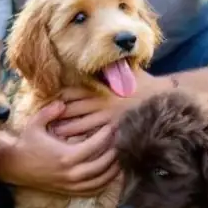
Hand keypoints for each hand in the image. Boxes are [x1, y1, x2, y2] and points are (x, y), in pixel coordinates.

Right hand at [0, 101, 120, 196]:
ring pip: (101, 180)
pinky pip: (93, 190)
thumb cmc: (26, 143)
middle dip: (115, 152)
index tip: (112, 126)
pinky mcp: (69, 191)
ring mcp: (71, 184)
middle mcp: (71, 173)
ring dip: (114, 169)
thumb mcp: (35, 124)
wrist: (14, 166)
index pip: (96, 145)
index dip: (107, 135)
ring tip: (121, 156)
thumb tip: (62, 103)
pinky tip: (110, 174)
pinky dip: (104, 183)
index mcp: (66, 156)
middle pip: (103, 164)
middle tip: (121, 140)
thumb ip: (50, 112)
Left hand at [52, 70, 168, 139]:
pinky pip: (97, 139)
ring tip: (52, 138)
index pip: (73, 93)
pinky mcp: (116, 131)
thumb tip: (104, 58)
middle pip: (73, 112)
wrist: (165, 98)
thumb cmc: (145, 84)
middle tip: (42, 124)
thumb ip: (113, 69)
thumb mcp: (127, 72)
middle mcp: (103, 104)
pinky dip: (84, 143)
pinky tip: (75, 148)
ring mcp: (109, 120)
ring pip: (81, 128)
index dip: (59, 98)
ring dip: (66, 132)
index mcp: (101, 89)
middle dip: (58, 117)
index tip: (47, 102)